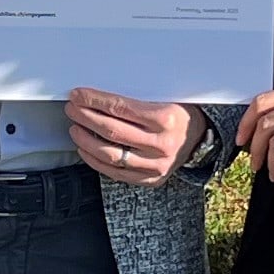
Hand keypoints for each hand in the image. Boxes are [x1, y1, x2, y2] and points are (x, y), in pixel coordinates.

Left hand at [67, 88, 195, 184]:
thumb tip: (99, 95)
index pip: (119, 107)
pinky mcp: (151, 179)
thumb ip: (136, 99)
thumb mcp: (165, 99)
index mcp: (165, 118)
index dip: (94, 101)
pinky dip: (95, 161)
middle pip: (111, 130)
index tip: (78, 95)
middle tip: (72, 109)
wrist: (200, 140)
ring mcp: (156, 165)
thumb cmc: (179, 114)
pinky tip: (85, 149)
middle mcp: (161, 144)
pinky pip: (116, 173)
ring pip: (110, 154)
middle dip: (85, 117)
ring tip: (75, 128)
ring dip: (86, 140)